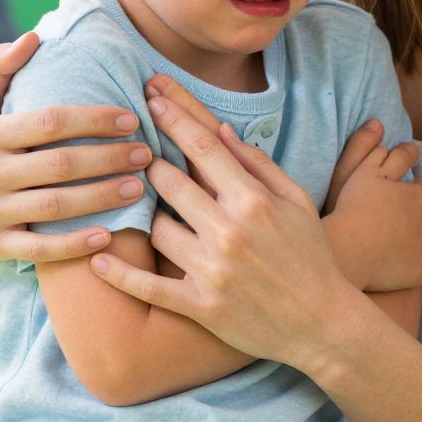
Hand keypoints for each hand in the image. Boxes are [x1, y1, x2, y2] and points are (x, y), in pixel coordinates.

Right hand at [0, 33, 151, 264]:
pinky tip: (106, 236)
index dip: (93, 119)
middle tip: (146, 153)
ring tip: (139, 187)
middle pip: (60, 165)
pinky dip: (73, 245)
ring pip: (56, 207)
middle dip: (109, 158)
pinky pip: (40, 250)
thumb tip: (33, 37)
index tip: (130, 118)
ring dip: (102, 198)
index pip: (49, 122)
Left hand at [89, 75, 366, 371]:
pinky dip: (120, 274)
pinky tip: (98, 259)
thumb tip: (222, 131)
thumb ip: (259, 165)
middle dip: (148, 160)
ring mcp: (212, 270)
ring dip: (146, 214)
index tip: (152, 97)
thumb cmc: (312, 256)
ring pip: (156, 228)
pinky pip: (149, 287)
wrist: (324, 324)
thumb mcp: (298, 201)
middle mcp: (229, 231)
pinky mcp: (201, 306)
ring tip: (142, 206)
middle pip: (169, 181)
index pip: (203, 147)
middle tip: (133, 149)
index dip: (174, 117)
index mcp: (254, 201)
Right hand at [328, 128, 421, 292]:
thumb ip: (387, 153)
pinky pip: (420, 263)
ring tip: (386, 241)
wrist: (348, 253)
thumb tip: (399, 135)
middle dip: (410, 215)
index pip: (420, 188)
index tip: (386, 200)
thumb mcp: (367, 172)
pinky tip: (391, 260)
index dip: (402, 192)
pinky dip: (411, 260)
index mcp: (421, 195)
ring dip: (412, 237)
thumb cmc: (354, 209)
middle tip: (385, 221)